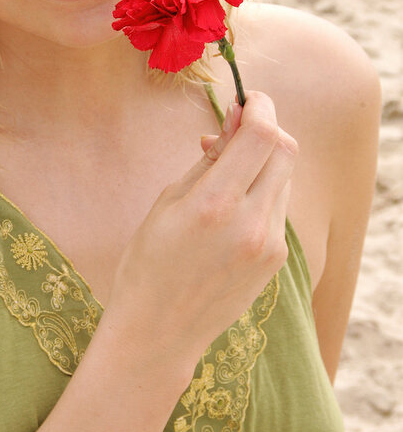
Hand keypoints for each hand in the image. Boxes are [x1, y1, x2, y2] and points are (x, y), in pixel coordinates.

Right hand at [112, 92, 297, 370]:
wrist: (159, 331)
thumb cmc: (148, 262)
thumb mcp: (167, 201)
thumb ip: (208, 159)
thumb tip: (235, 122)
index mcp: (215, 204)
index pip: (262, 135)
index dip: (260, 107)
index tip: (247, 100)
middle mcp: (251, 223)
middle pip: (285, 151)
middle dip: (266, 130)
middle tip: (235, 131)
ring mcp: (269, 245)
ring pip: (284, 178)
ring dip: (263, 162)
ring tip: (224, 173)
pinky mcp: (275, 260)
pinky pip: (278, 208)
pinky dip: (262, 192)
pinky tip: (231, 205)